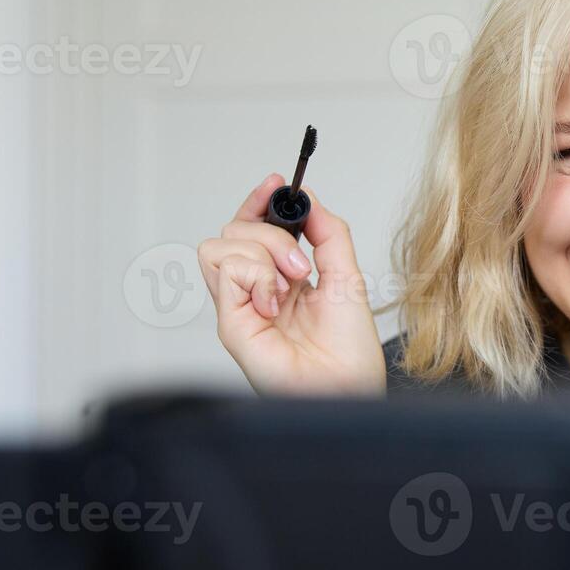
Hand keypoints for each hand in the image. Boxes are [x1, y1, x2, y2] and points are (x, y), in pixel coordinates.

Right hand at [198, 173, 385, 395]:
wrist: (348, 387)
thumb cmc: (350, 350)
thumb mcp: (347, 276)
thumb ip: (329, 234)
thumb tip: (308, 198)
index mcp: (281, 280)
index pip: (253, 229)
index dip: (259, 202)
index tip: (277, 182)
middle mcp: (255, 291)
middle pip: (233, 230)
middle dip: (272, 234)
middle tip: (303, 267)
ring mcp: (239, 307)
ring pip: (219, 244)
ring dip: (262, 253)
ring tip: (290, 285)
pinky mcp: (230, 323)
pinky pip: (225, 269)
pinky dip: (255, 274)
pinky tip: (273, 302)